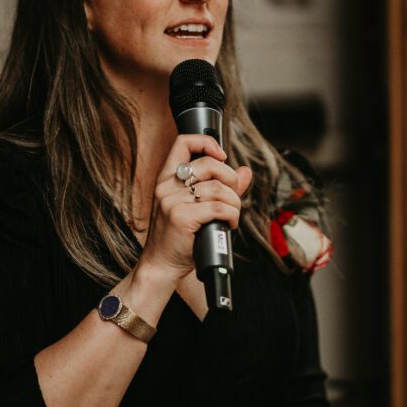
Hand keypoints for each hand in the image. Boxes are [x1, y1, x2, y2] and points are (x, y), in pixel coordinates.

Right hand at [137, 133, 252, 283]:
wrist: (162, 264)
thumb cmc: (179, 237)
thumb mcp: (197, 207)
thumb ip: (221, 187)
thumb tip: (245, 171)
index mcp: (167, 179)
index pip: (183, 143)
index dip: (206, 142)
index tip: (222, 156)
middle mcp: (167, 186)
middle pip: (209, 165)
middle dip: (230, 179)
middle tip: (232, 197)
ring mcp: (171, 201)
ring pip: (219, 189)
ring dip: (234, 204)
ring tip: (231, 216)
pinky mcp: (180, 217)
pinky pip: (218, 208)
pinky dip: (231, 215)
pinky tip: (229, 224)